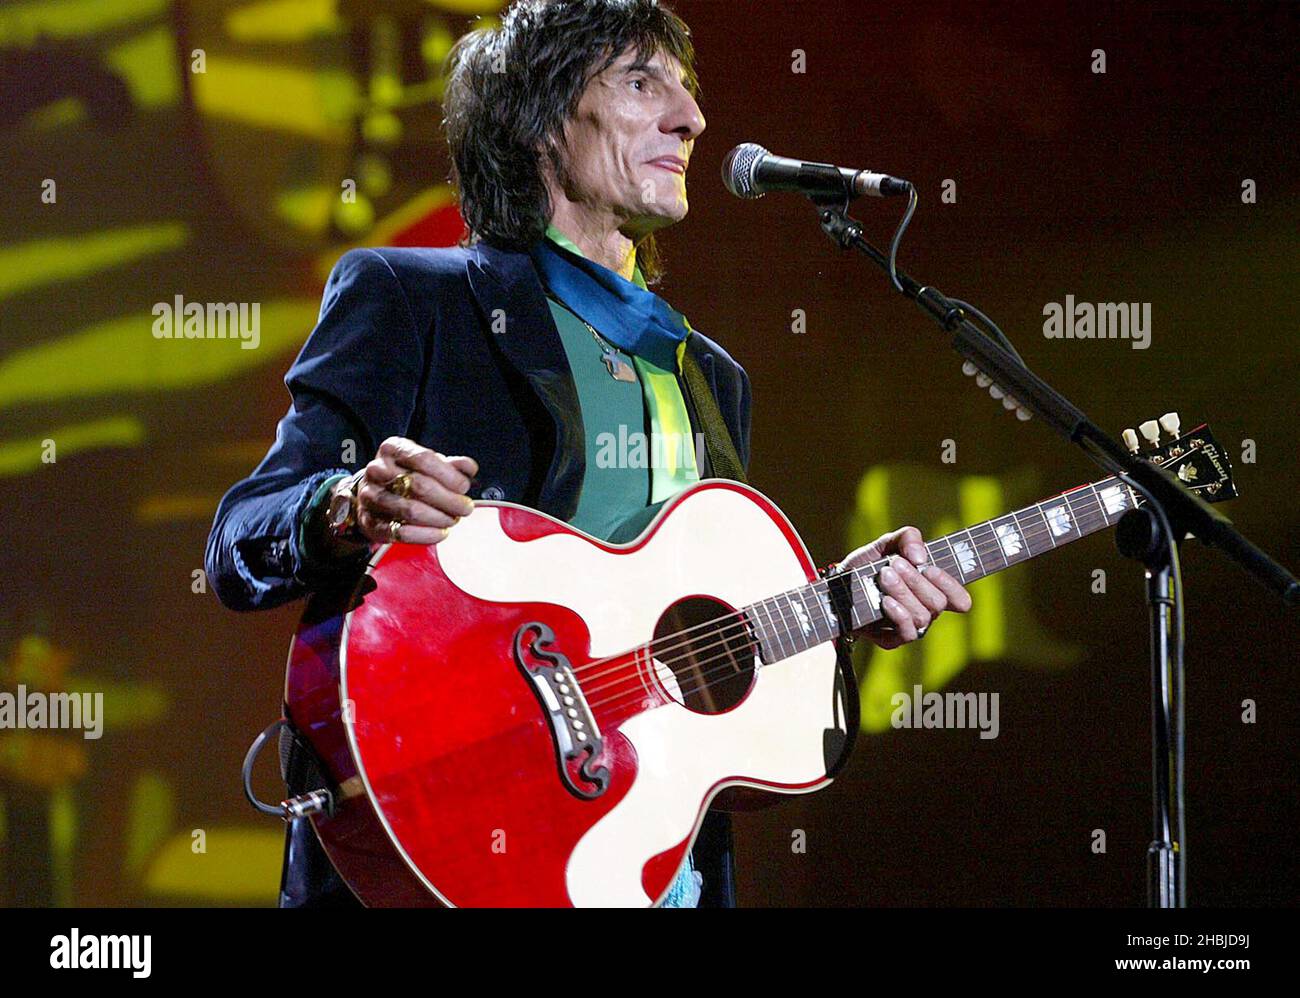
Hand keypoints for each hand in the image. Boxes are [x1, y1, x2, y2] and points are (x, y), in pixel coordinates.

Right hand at [351, 437, 478, 545]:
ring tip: (453, 520)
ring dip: (439, 518)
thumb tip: (469, 468)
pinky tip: (441, 533)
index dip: (449, 475)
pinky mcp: (370, 522)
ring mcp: (370, 497)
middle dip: (449, 500)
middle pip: (419, 486)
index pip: (424, 459)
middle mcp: (377, 470)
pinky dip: (427, 535)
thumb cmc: (405, 475)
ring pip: (411, 511)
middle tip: (465, 508)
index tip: (464, 487)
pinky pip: (402, 532)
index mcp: (393, 449)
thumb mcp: (427, 463)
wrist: (373, 494)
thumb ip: (450, 465)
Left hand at [837, 526, 971, 648]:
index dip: (950, 585)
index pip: (959, 599)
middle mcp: (925, 611)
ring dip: (903, 592)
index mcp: (930, 590)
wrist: (836, 585)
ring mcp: (909, 627)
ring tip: (884, 576)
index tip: (928, 568)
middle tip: (894, 564)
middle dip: (916, 581)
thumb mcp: (886, 543)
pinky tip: (884, 600)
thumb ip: (908, 538)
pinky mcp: (892, 640)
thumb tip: (920, 557)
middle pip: (938, 603)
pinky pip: (908, 633)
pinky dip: (899, 613)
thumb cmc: (866, 565)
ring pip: (923, 616)